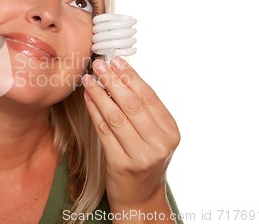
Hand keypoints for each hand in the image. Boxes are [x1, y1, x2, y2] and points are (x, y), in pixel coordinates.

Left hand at [82, 57, 179, 214]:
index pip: (149, 97)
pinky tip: (87, 99)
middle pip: (132, 105)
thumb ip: (144, 111)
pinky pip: (103, 131)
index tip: (116, 61)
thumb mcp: (155, 136)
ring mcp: (140, 156)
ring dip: (99, 94)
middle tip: (99, 65)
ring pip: (115, 117)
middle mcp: (159, 144)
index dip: (131, 76)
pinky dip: (94, 111)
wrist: (141, 197)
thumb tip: (121, 75)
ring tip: (88, 79)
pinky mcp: (120, 164)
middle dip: (113, 81)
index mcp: (171, 132)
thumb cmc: (146, 160)